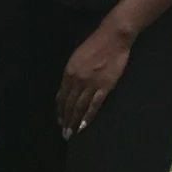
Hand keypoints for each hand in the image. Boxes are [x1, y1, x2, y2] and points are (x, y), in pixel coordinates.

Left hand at [56, 22, 132, 137]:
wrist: (112, 38)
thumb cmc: (94, 45)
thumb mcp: (76, 57)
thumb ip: (70, 74)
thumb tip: (65, 90)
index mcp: (69, 72)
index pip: (62, 95)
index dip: (60, 109)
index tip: (59, 119)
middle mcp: (77, 79)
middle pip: (69, 104)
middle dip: (65, 119)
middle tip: (63, 133)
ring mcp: (91, 84)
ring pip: (80, 107)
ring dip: (74, 121)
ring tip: (71, 132)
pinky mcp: (105, 86)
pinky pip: (94, 105)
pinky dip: (88, 117)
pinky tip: (83, 125)